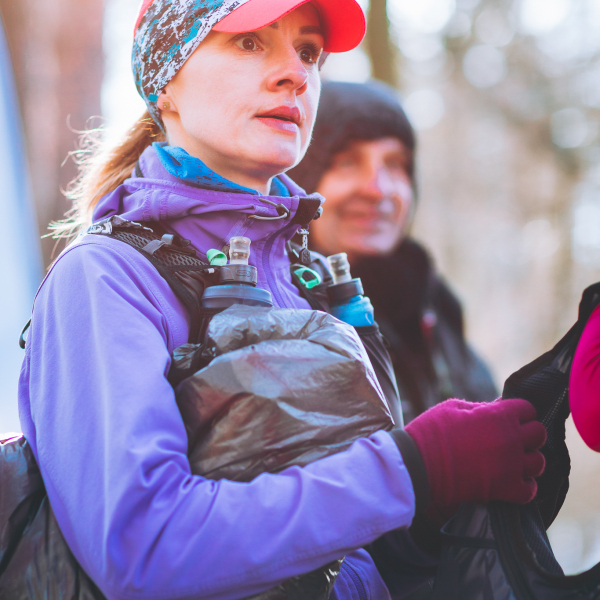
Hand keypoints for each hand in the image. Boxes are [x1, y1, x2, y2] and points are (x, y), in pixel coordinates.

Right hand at [405, 399, 545, 507]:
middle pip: (540, 434)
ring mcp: (510, 466)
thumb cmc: (431, 431)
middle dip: (528, 434)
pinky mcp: (505, 490)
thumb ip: (481, 408)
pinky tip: (510, 481)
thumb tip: (496, 409)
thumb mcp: (453, 407)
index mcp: (499, 415)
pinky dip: (523, 486)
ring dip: (527, 460)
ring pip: (539, 462)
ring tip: (511, 461)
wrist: (418, 465)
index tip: (507, 417)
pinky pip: (530, 490)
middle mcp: (511, 439)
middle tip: (511, 438)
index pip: (528, 409)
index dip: (518, 412)